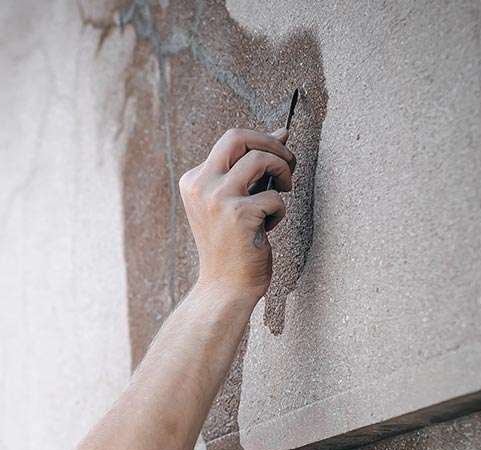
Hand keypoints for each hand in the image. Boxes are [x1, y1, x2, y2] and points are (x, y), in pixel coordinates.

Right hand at [177, 128, 295, 299]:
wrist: (224, 287)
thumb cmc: (233, 243)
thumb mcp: (236, 199)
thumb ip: (252, 167)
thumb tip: (283, 131)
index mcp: (194, 180)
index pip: (231, 141)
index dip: (262, 142)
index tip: (280, 157)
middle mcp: (200, 185)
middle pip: (238, 136)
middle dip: (271, 144)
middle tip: (287, 163)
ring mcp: (217, 198)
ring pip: (260, 158)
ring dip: (282, 171)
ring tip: (283, 191)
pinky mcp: (238, 214)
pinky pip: (273, 196)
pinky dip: (279, 210)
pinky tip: (268, 228)